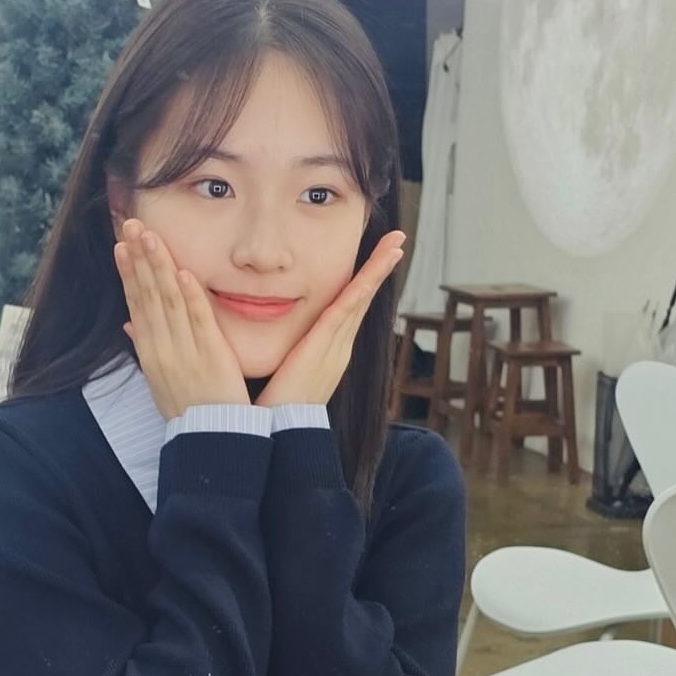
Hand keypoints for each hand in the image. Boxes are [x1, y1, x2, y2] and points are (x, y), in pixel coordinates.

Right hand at [113, 218, 249, 420]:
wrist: (209, 441)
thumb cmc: (187, 411)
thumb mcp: (158, 381)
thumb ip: (146, 348)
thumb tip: (129, 324)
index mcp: (150, 353)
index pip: (135, 304)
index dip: (128, 273)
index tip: (121, 245)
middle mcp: (162, 348)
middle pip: (147, 296)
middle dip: (138, 259)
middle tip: (131, 226)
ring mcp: (185, 351)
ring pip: (168, 302)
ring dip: (158, 267)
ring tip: (150, 238)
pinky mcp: (211, 355)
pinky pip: (199, 321)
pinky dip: (190, 296)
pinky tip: (183, 272)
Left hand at [255, 231, 405, 407]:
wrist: (279, 435)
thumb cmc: (277, 407)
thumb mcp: (285, 372)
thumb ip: (286, 354)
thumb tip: (279, 344)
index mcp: (328, 350)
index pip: (349, 307)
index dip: (364, 281)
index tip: (377, 258)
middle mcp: (339, 346)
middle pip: (362, 298)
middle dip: (380, 268)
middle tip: (398, 240)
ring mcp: (335, 346)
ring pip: (360, 298)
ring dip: (378, 269)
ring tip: (396, 245)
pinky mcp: (324, 347)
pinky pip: (346, 310)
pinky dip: (362, 287)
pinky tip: (373, 269)